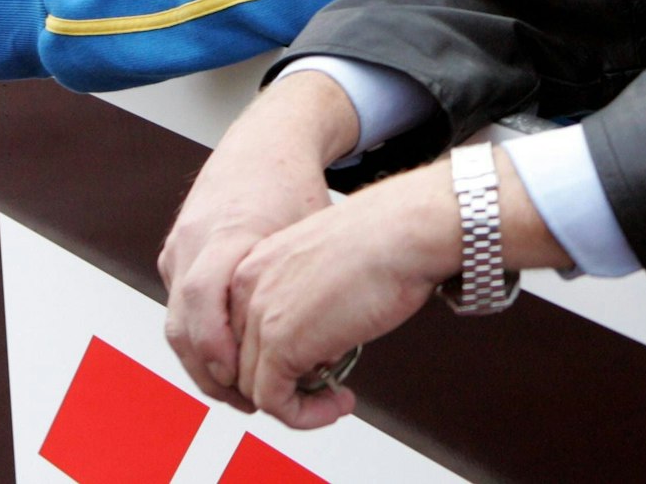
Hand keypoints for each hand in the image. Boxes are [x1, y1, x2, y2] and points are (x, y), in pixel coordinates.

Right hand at [160, 73, 360, 411]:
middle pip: (183, 332)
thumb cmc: (294, 186)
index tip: (252, 386)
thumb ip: (307, 291)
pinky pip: (179, 310)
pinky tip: (234, 357)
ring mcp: (178, 249)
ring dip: (207, 366)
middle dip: (216, 377)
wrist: (265, 143)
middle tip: (254, 404)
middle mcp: (192, 244)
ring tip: (246, 392)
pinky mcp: (175, 254)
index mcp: (225, 236)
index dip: (222, 354)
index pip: (204, 310)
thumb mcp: (310, 236)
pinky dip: (203, 340)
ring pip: (177, 328)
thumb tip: (327, 355)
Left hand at [227, 147, 572, 427]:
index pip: (239, 332)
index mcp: (255, 263)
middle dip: (283, 383)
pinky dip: (305, 415)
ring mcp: (260, 314)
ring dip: (297, 404)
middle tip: (323, 388)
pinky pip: (274, 402)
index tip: (304, 369)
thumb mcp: (326, 266)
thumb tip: (314, 342)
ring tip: (335, 399)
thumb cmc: (385, 238)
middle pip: (243, 361)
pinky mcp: (280, 343)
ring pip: (255, 387)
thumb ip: (305, 299)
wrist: (406, 230)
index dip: (270, 359)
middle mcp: (247, 287)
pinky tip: (339, 402)